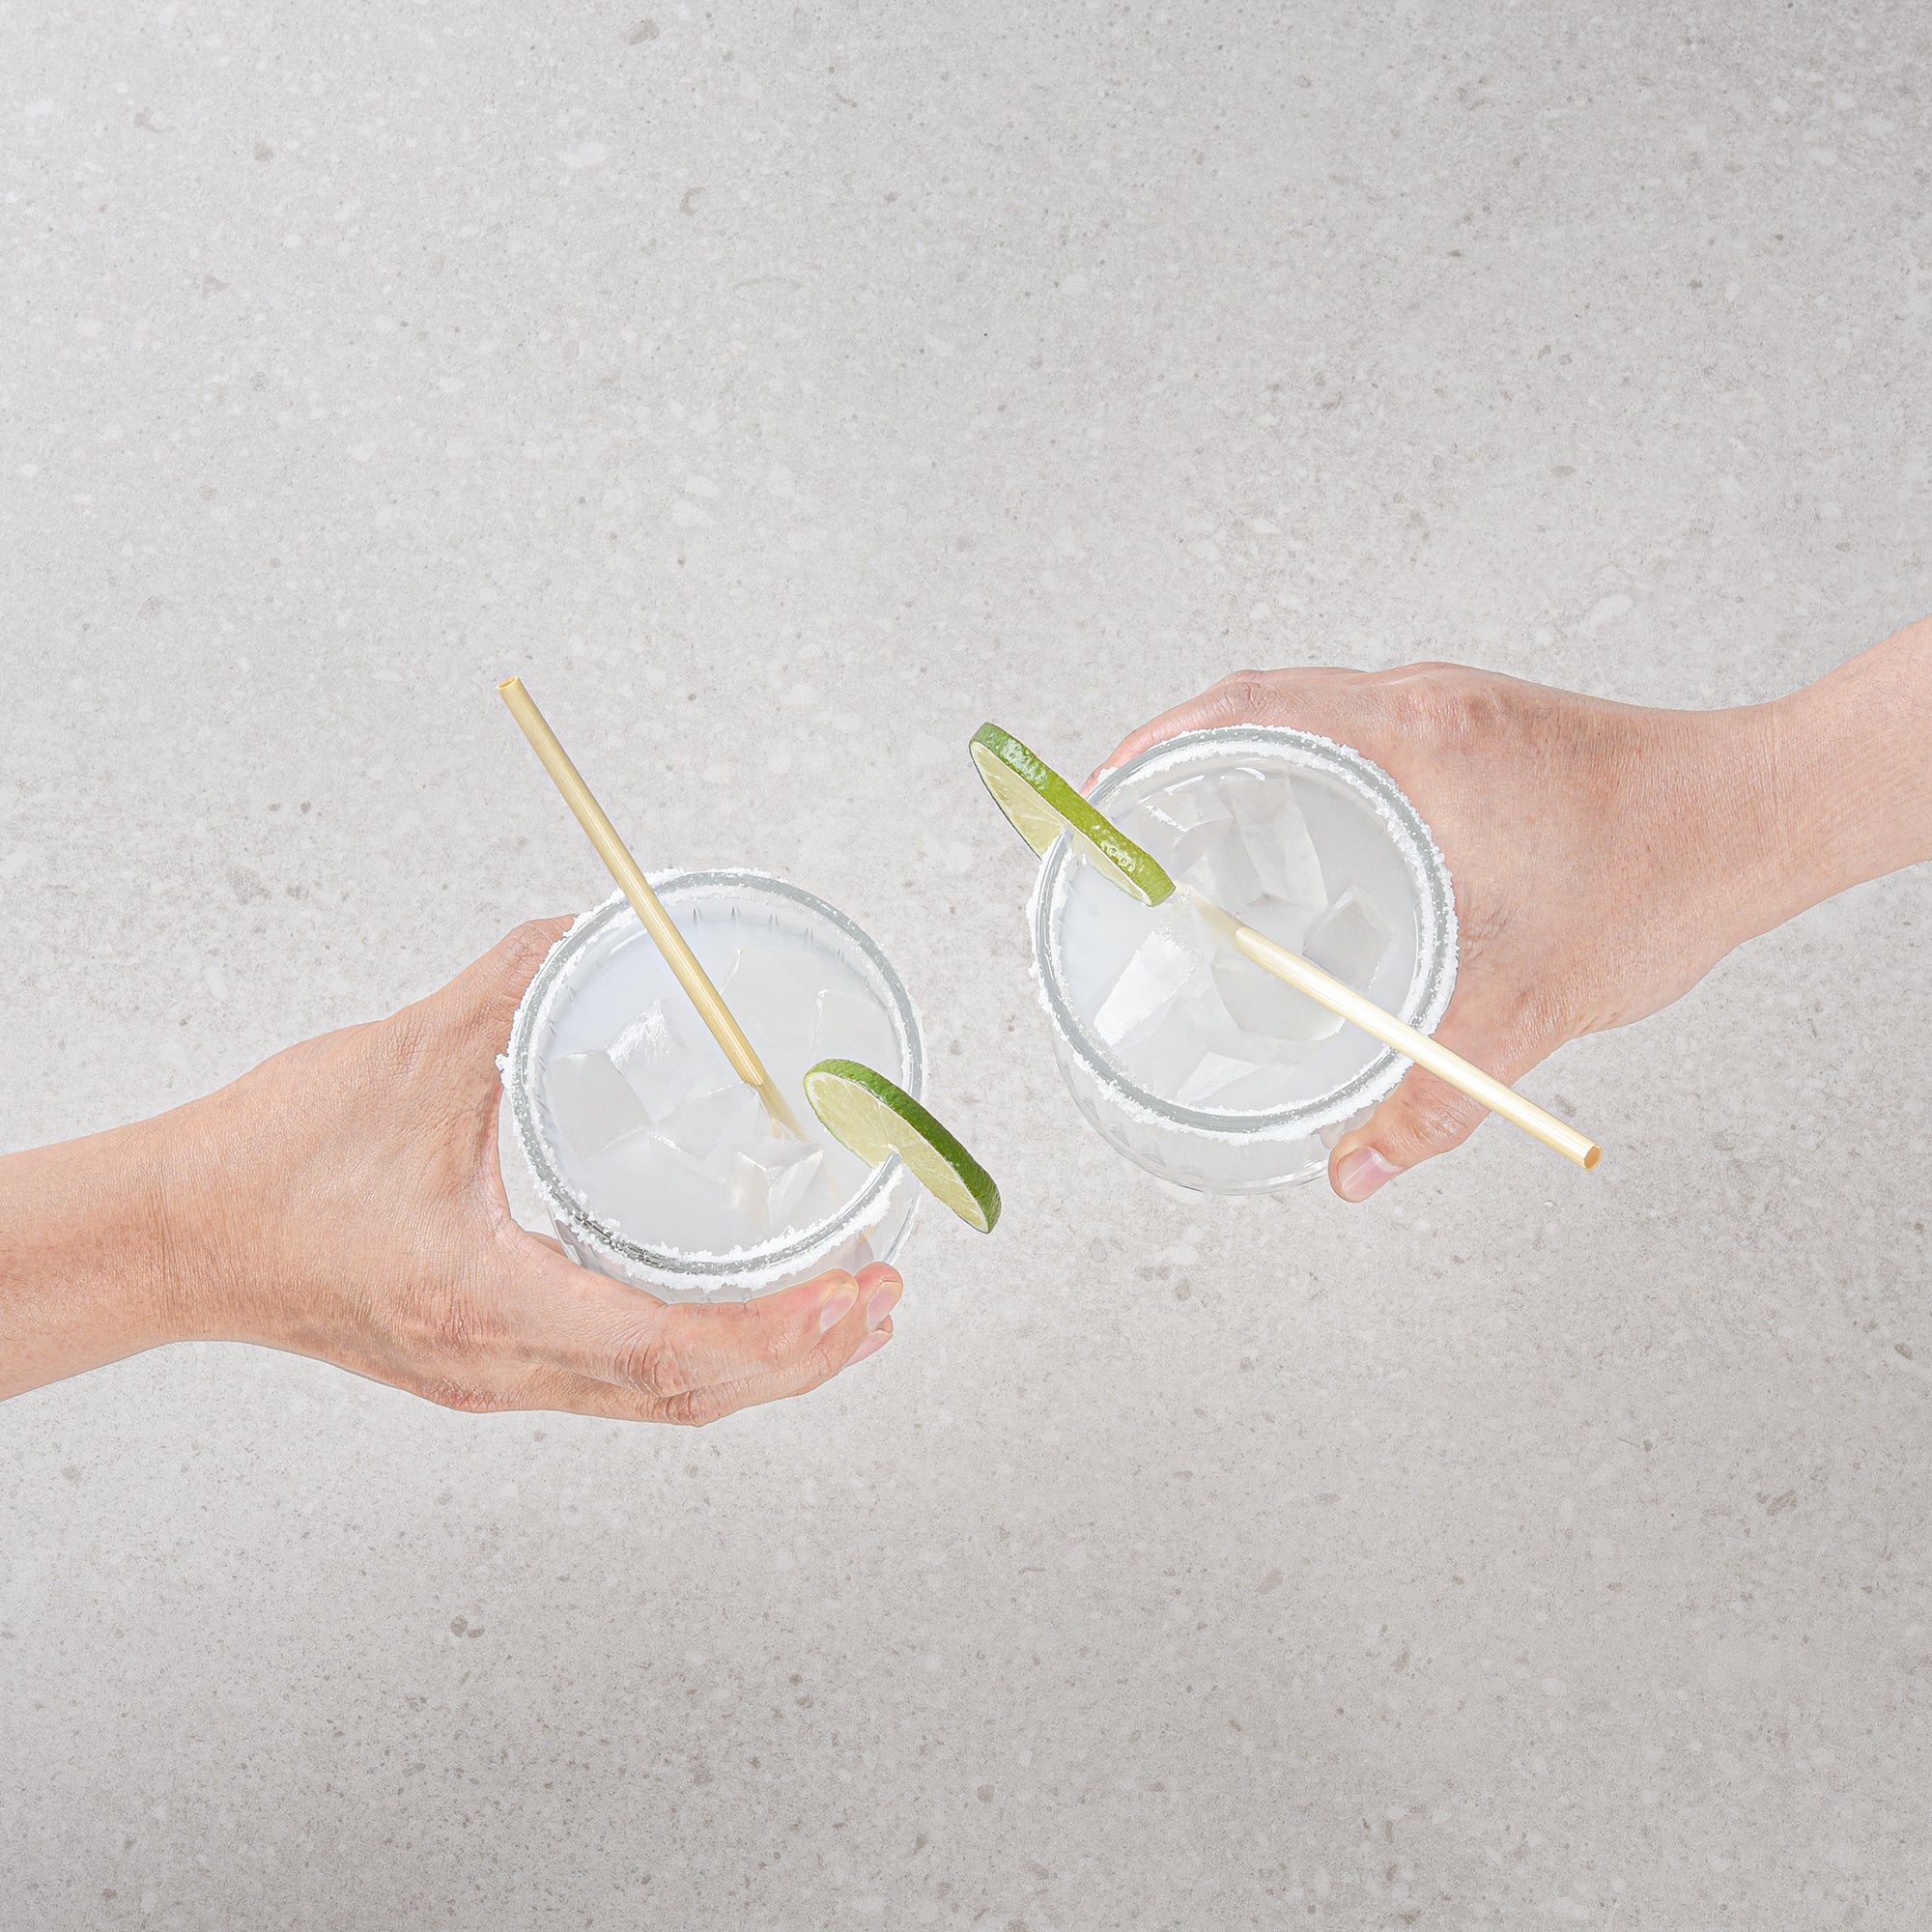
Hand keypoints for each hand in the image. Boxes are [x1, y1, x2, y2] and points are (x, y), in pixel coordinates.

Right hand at [2, 920, 899, 1418]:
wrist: (173, 1239)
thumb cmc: (266, 1166)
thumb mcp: (402, 1059)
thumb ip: (509, 986)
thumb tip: (585, 930)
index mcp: (486, 1299)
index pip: (664, 1347)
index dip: (773, 1330)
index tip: (849, 1293)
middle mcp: (499, 1362)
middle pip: (684, 1396)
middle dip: (799, 1358)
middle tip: (880, 1305)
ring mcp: (491, 1375)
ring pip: (655, 1402)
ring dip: (758, 1367)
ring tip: (839, 1321)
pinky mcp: (481, 1363)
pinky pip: (616, 1383)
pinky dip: (696, 1360)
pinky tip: (732, 1322)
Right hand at [1090, 665, 1786, 1199]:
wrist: (1763, 815)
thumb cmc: (1662, 877)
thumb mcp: (1530, 1001)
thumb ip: (1430, 1099)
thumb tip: (1352, 1175)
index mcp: (1417, 740)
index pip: (1248, 710)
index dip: (1157, 746)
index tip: (1102, 795)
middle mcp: (1425, 703)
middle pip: (1258, 701)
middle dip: (1178, 755)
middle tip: (1129, 826)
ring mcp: (1451, 707)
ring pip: (1308, 711)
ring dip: (1241, 758)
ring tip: (1192, 834)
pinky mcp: (1475, 726)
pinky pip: (1355, 730)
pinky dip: (1302, 770)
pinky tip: (1300, 841)